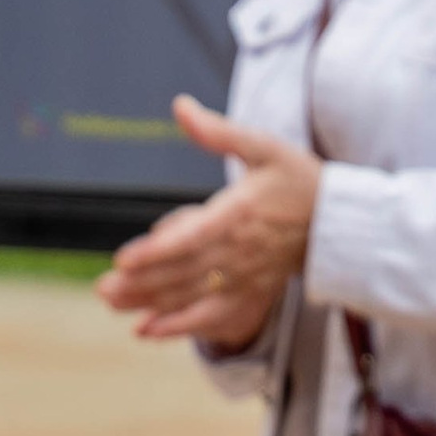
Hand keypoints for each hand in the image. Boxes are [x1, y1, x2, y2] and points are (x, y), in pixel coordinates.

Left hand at [95, 95, 320, 349]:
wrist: (332, 221)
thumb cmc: (295, 178)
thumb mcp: (261, 145)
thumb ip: (217, 131)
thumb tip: (180, 105)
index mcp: (238, 214)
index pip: (190, 239)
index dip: (156, 252)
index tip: (124, 259)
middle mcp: (238, 253)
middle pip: (181, 273)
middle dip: (141, 283)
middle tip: (103, 288)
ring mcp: (242, 278)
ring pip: (188, 296)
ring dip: (148, 303)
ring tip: (112, 303)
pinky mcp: (246, 295)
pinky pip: (208, 318)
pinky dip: (177, 327)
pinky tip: (145, 330)